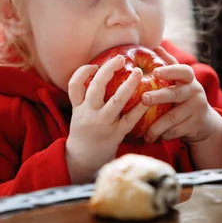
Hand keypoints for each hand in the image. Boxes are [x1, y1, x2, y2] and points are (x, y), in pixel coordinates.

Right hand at [66, 55, 149, 182]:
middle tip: (120, 58)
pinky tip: (147, 99)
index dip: (83, 72)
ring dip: (128, 84)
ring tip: (138, 72)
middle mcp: (88, 114)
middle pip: (96, 86)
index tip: (95, 65)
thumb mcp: (77, 118)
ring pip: (116, 100)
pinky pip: (129, 119)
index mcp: (78, 109)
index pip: (74, 85)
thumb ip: (85, 102)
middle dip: (108, 69)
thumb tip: (98, 79)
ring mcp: (102, 124)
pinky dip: (139, 109)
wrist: (82, 163)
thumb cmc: (83, 137)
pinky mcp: (115, 135)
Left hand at [142, 47, 221, 144]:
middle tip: (144, 98)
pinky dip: (163, 134)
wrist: (204, 123)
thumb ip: (169, 65)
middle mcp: (195, 91)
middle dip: (159, 96)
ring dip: (156, 125)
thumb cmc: (184, 97)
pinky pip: (175, 131)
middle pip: (176, 94)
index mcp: (189, 79)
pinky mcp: (196, 125)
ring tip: (143, 131)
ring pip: (172, 117)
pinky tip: (153, 136)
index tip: (155, 71)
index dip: (169, 70)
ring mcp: (197, 109)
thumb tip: (155, 46)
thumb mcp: (180, 81)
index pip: (182, 70)